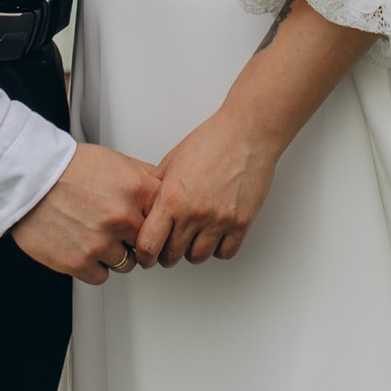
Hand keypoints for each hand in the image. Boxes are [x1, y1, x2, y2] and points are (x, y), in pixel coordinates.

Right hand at [14, 140, 158, 283]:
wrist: (29, 177)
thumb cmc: (69, 167)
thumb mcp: (117, 160)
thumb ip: (145, 177)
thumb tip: (163, 190)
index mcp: (137, 191)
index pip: (165, 218)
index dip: (156, 222)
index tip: (148, 225)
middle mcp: (122, 218)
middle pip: (148, 244)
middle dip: (136, 239)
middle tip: (119, 230)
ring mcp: (101, 243)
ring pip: (126, 264)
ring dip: (115, 254)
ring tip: (97, 236)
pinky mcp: (79, 262)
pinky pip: (101, 276)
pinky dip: (94, 266)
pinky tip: (84, 247)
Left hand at [133, 111, 278, 266]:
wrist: (246, 133)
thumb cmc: (211, 141)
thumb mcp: (172, 161)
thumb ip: (157, 188)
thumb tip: (145, 208)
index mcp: (171, 198)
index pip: (148, 244)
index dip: (145, 255)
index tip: (147, 255)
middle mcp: (193, 213)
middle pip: (172, 255)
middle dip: (167, 254)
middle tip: (169, 246)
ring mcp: (219, 220)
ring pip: (198, 257)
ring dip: (192, 251)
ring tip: (193, 238)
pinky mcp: (241, 222)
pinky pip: (225, 253)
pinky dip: (218, 249)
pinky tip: (215, 236)